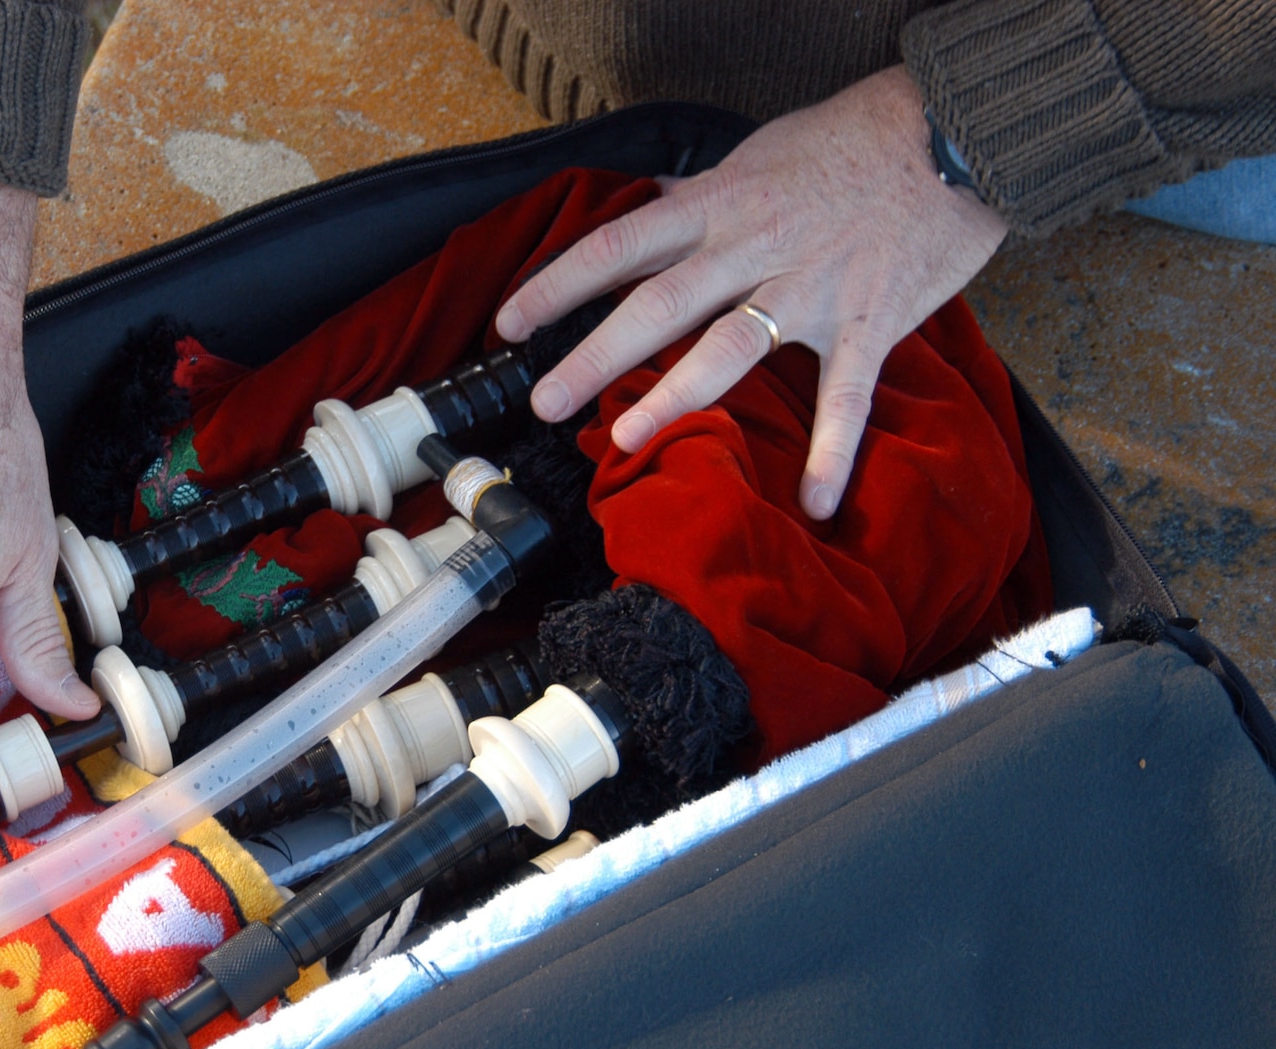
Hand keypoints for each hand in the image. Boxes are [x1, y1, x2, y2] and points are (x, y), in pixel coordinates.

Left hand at [494, 65, 1006, 518]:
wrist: (957, 131)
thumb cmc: (854, 139)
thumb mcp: (761, 151)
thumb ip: (704, 189)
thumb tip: (653, 199)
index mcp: (720, 204)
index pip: (619, 245)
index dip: (558, 285)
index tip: (508, 322)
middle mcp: (755, 247)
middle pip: (658, 304)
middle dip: (594, 356)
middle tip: (544, 402)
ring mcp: (813, 288)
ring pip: (731, 347)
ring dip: (676, 397)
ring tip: (627, 440)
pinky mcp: (873, 320)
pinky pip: (848, 394)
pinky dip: (833, 450)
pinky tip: (816, 501)